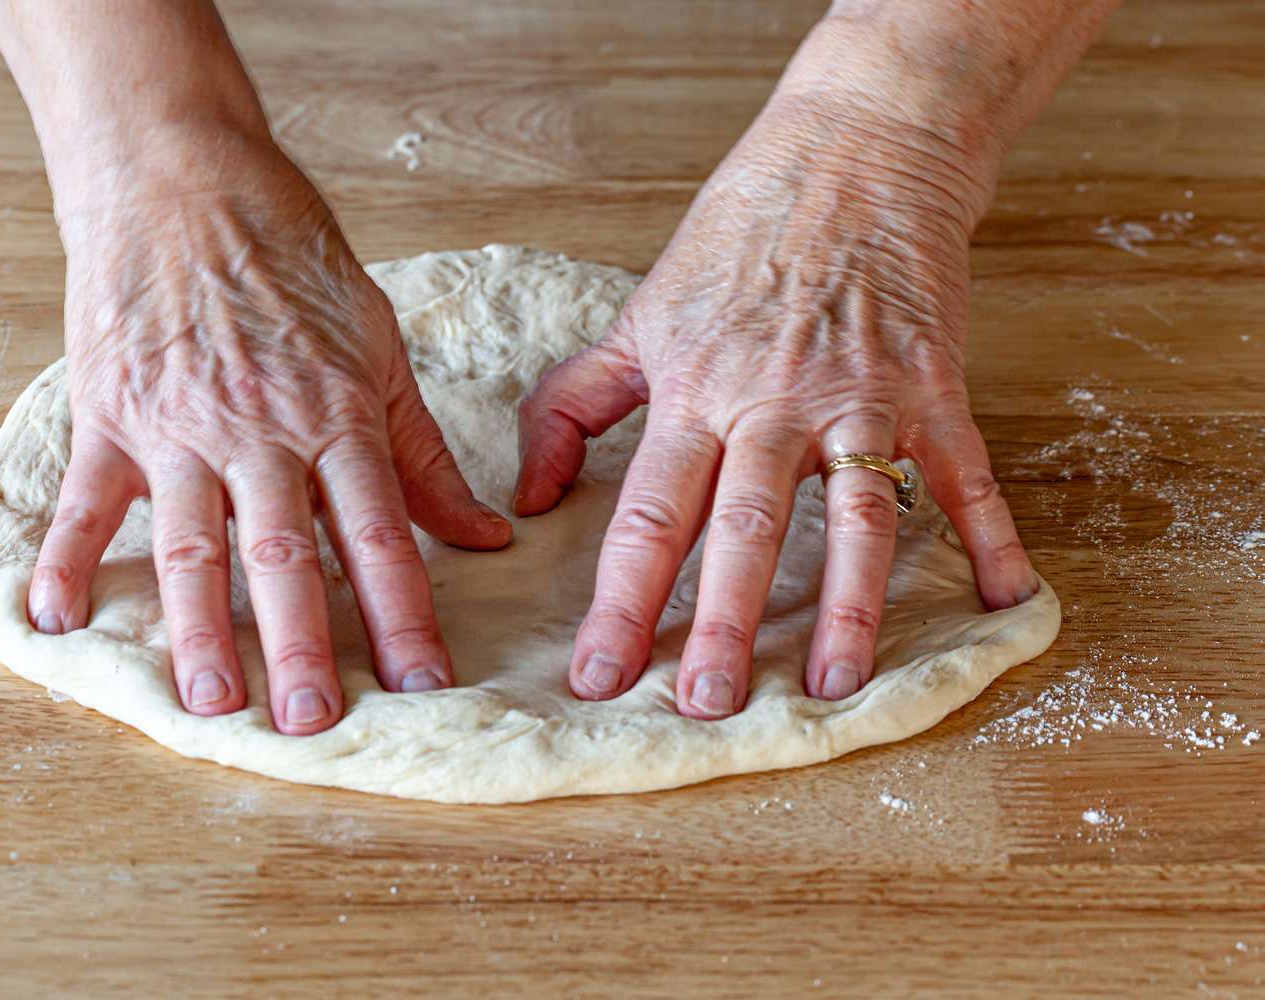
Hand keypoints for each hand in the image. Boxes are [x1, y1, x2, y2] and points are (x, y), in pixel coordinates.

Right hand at [25, 133, 510, 732]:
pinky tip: (55, 621)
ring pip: (194, 541)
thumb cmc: (293, 259)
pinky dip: (69, 557)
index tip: (425, 685)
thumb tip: (487, 535)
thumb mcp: (380, 345)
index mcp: (338, 413)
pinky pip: (89, 496)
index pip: (382, 532)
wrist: (186, 175)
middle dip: (303, 642)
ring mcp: (180, 422)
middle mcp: (262, 428)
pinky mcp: (111, 410)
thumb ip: (423, 452)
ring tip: (210, 703)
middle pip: (287, 551)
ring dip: (200, 628)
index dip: (406, 613)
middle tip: (311, 723)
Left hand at [513, 98, 1038, 717]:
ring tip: (833, 686)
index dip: (620, 601)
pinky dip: (988, 534)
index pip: (646, 514)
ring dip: (846, 605)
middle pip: (743, 527)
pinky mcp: (932, 383)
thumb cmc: (736, 240)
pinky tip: (1001, 601)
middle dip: (722, 623)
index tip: (597, 676)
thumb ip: (575, 405)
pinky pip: (963, 470)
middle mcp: (771, 402)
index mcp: (693, 392)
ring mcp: (859, 395)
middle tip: (706, 706)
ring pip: (853, 514)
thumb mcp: (638, 316)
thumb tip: (527, 496)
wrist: (850, 152)